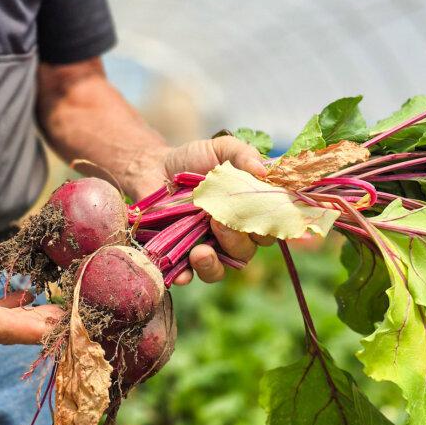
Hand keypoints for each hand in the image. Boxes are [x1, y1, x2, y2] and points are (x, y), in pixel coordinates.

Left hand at [159, 136, 274, 284]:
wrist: (154, 167)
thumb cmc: (193, 159)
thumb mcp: (221, 149)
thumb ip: (243, 154)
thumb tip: (263, 170)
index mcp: (249, 212)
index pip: (271, 227)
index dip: (270, 225)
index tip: (257, 213)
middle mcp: (232, 234)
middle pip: (247, 250)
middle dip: (236, 241)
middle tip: (218, 222)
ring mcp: (208, 247)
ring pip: (221, 269)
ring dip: (214, 264)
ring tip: (200, 251)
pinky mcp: (180, 256)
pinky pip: (188, 275)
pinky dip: (185, 276)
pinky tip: (181, 272)